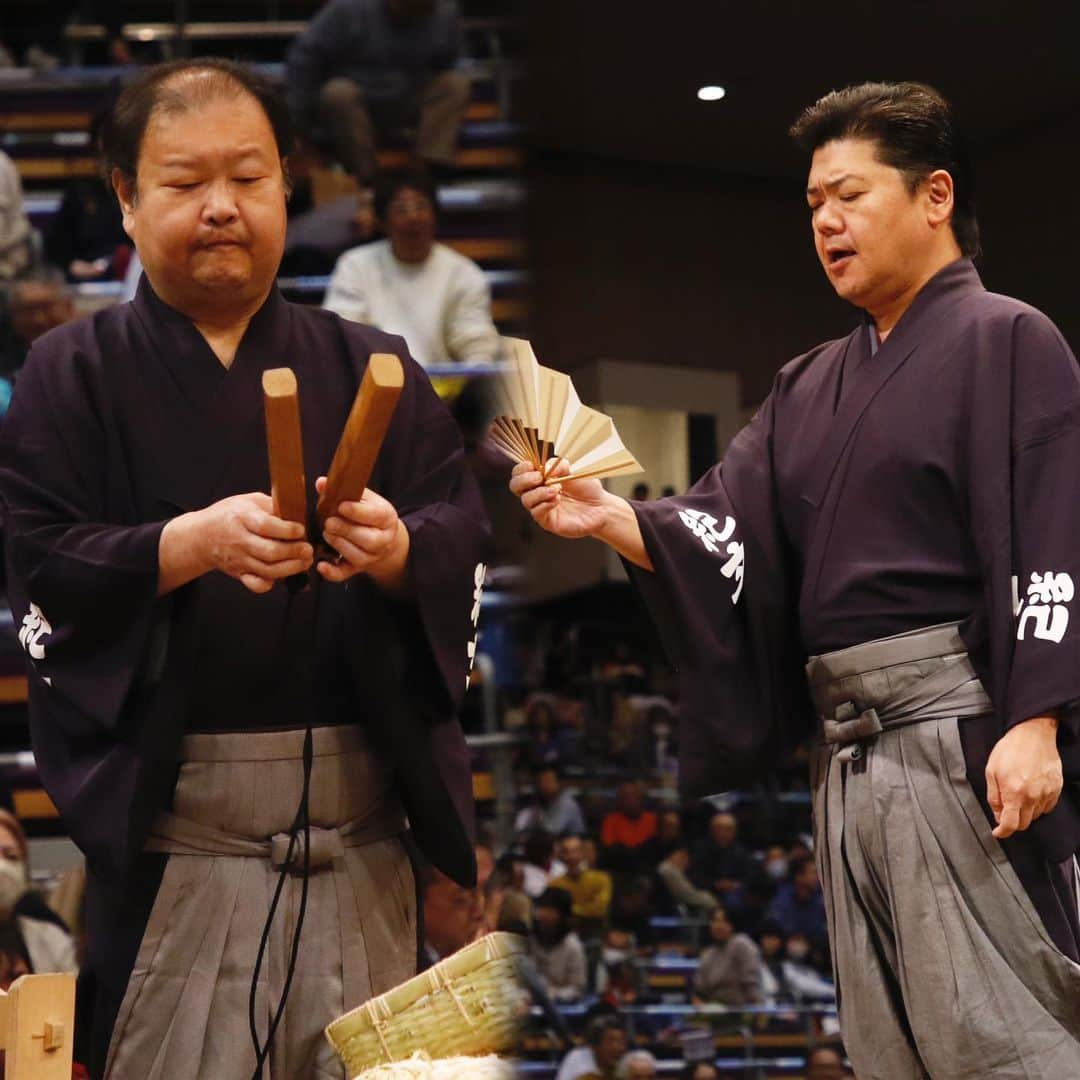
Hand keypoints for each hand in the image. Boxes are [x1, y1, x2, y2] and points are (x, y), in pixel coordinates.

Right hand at [194, 492, 312, 593]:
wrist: (201, 536)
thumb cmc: (230, 515)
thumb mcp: (248, 501)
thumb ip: (272, 506)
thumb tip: (298, 513)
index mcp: (242, 517)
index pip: (266, 526)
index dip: (287, 530)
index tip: (301, 529)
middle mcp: (240, 540)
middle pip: (270, 552)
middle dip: (294, 552)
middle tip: (308, 549)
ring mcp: (239, 560)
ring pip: (268, 570)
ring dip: (291, 568)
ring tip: (305, 561)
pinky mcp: (239, 574)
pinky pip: (256, 585)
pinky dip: (270, 583)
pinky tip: (282, 575)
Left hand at [315, 476, 408, 587]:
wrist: (383, 536)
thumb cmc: (370, 514)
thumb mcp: (364, 498)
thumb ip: (345, 491)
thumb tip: (321, 483)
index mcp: (386, 518)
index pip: (375, 516)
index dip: (357, 512)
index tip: (341, 506)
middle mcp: (383, 540)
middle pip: (368, 540)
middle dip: (346, 530)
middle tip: (329, 522)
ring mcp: (371, 556)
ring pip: (357, 556)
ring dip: (339, 545)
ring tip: (326, 534)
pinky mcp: (357, 568)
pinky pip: (345, 574)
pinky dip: (332, 573)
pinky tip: (321, 565)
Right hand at [508, 458, 614, 538]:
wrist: (600, 506)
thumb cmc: (586, 487)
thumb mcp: (573, 469)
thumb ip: (558, 466)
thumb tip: (544, 469)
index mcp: (540, 478)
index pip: (519, 473)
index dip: (521, 469)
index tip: (533, 466)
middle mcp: (537, 493)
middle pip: (515, 486)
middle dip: (524, 480)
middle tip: (539, 478)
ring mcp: (540, 507)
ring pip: (525, 500)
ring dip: (539, 492)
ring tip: (556, 490)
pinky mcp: (547, 521)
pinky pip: (536, 513)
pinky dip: (545, 504)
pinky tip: (557, 500)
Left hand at [985, 715, 1062, 838]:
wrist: (1033, 734)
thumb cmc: (1010, 749)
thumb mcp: (991, 771)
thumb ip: (993, 796)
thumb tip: (996, 814)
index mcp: (1014, 793)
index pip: (1010, 824)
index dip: (1002, 832)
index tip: (998, 832)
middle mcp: (1033, 797)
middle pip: (1024, 824)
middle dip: (1013, 822)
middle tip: (1005, 810)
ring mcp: (1047, 793)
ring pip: (1036, 816)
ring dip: (1025, 812)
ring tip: (1017, 795)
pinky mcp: (1056, 789)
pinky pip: (1047, 807)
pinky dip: (1038, 805)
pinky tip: (1030, 793)